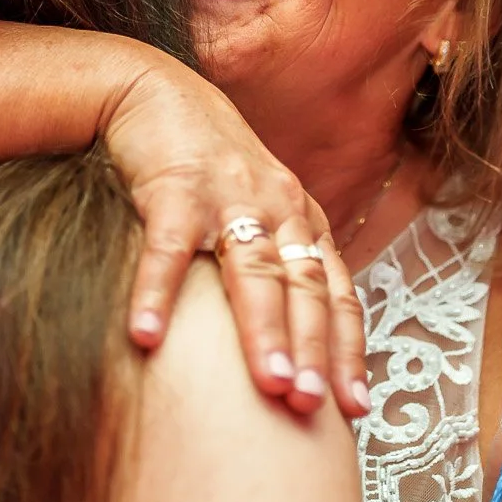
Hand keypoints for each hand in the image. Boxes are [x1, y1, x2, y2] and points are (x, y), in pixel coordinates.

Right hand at [102, 59, 367, 417]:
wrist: (155, 93)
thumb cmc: (208, 166)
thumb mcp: (257, 210)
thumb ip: (277, 266)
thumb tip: (290, 351)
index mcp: (303, 220)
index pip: (337, 293)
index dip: (347, 349)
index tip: (355, 408)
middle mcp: (278, 208)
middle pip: (304, 287)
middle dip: (312, 350)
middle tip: (314, 406)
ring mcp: (229, 196)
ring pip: (254, 270)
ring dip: (263, 329)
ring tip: (266, 385)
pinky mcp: (174, 187)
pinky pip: (168, 249)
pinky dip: (158, 293)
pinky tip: (146, 338)